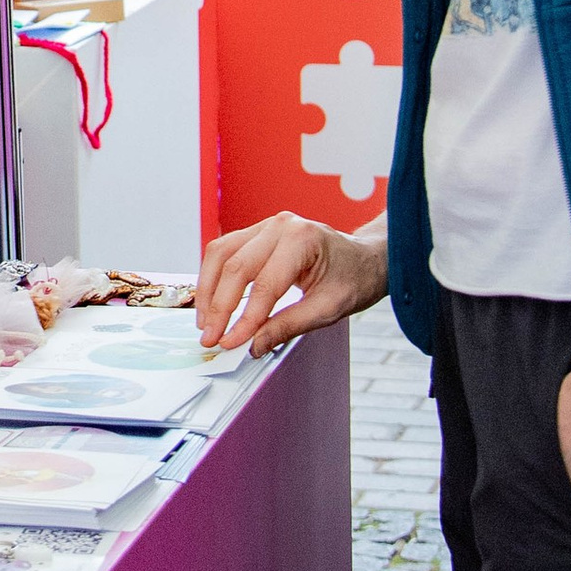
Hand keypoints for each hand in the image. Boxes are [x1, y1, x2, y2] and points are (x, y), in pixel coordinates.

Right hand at [195, 212, 386, 357]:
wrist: (365, 258)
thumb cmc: (354, 277)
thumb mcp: (329, 309)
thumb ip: (289, 326)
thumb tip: (254, 344)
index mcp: (303, 239)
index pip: (265, 285)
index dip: (245, 318)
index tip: (231, 342)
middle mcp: (280, 226)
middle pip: (236, 267)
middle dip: (219, 307)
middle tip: (211, 338)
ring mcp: (265, 226)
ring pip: (220, 255)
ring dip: (208, 290)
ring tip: (205, 322)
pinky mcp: (256, 234)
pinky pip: (224, 251)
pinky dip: (213, 277)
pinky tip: (211, 301)